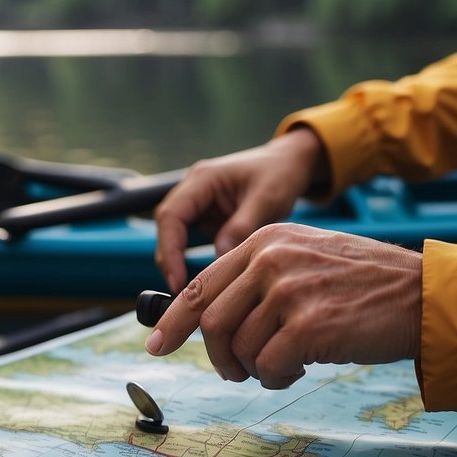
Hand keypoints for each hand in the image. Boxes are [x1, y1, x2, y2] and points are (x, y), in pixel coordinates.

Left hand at [144, 224, 421, 388]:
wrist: (424, 295)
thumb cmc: (364, 286)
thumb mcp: (304, 260)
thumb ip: (257, 278)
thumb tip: (205, 319)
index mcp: (265, 239)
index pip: (200, 284)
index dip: (173, 320)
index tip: (156, 345)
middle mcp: (271, 258)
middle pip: (212, 322)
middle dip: (218, 357)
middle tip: (235, 372)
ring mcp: (289, 290)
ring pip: (241, 348)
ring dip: (256, 369)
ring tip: (285, 365)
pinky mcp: (308, 325)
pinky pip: (269, 367)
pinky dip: (278, 378)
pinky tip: (301, 370)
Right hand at [153, 128, 327, 292]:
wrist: (289, 163)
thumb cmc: (280, 174)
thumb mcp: (267, 199)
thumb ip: (242, 227)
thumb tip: (220, 258)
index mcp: (203, 179)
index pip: (171, 215)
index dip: (169, 250)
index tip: (177, 280)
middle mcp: (193, 190)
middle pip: (166, 227)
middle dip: (169, 260)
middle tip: (181, 293)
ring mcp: (198, 204)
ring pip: (174, 236)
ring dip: (177, 262)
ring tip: (189, 291)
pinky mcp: (206, 217)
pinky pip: (190, 241)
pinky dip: (190, 260)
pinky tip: (201, 280)